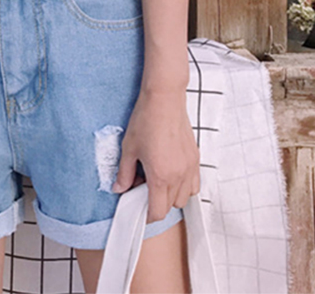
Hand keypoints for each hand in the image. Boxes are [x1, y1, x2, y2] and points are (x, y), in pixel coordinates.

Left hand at [112, 89, 199, 221]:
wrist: (164, 99)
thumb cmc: (145, 120)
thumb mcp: (129, 148)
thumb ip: (124, 173)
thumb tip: (119, 188)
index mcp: (160, 176)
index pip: (158, 211)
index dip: (147, 215)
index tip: (139, 210)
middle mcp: (179, 176)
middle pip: (171, 206)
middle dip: (157, 203)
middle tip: (143, 187)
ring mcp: (190, 168)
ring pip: (185, 197)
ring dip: (171, 195)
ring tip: (157, 179)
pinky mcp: (196, 158)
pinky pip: (194, 183)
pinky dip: (184, 186)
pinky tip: (171, 172)